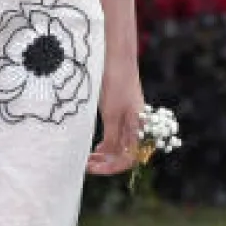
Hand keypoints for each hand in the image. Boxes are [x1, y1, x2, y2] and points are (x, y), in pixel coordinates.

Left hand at [86, 57, 143, 176]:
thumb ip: (112, 136)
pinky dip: (105, 144)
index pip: (130, 158)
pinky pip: (115, 136)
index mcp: (138, 127)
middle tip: (87, 165)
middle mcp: (136, 126)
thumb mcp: (111, 113)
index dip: (112, 167)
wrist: (116, 57)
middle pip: (125, 155)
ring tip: (87, 159)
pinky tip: (94, 148)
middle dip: (106, 163)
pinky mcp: (120, 112)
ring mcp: (129, 119)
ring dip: (104, 155)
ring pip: (119, 147)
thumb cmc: (116, 83)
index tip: (94, 168)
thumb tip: (109, 156)